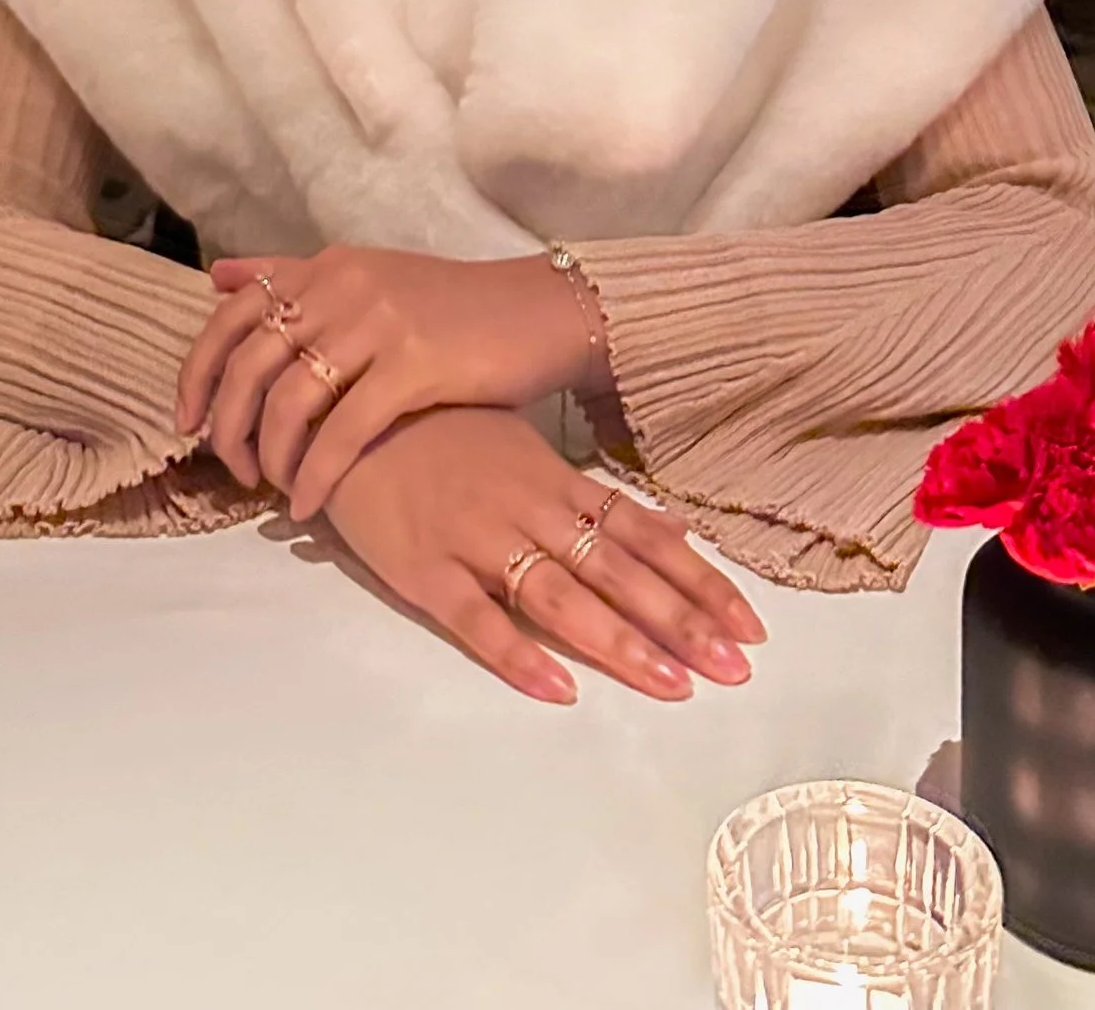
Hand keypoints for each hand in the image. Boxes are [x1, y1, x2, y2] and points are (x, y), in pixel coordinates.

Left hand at [178, 245, 598, 518]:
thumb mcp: (368, 278)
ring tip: (272, 489)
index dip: (198, 371)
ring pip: (291, 400)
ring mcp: (378, 323)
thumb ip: (292, 277)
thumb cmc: (452, 308)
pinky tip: (310, 505)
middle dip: (229, 424)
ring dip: (270, 455)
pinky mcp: (414, 365)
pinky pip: (343, 432)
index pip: (233, 314)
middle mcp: (344, 286)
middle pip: (252, 362)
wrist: (536, 312)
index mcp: (328, 267)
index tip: (187, 421)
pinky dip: (316, 475)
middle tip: (233, 469)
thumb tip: (218, 278)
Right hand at [320, 406, 765, 704]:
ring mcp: (474, 539)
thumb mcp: (522, 447)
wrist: (342, 405)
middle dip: (679, 621)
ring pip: (559, 596)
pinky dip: (516, 653)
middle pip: (615, 570)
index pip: (642, 533)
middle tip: (734, 669)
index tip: (751, 624)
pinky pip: (475, 618)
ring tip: (671, 684)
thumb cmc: (437, 427)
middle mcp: (525, 508)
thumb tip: (674, 527)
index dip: (697, 580)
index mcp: (552, 479)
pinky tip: (556, 688)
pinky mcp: (421, 569)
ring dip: (618, 642)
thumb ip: (593, 495)